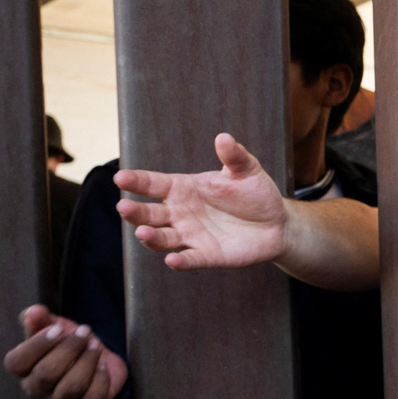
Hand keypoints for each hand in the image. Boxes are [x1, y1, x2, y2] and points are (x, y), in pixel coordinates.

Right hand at [3, 305, 128, 398]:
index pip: (17, 362)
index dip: (37, 345)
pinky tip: (103, 364)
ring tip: (96, 344)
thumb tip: (34, 311)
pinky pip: (93, 396)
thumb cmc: (68, 345)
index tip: (58, 328)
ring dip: (87, 361)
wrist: (99, 359)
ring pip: (72, 386)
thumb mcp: (54, 328)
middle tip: (85, 331)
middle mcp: (38, 388)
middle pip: (47, 373)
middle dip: (69, 348)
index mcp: (24, 369)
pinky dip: (101, 377)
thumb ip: (41, 319)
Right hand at [114, 133, 287, 269]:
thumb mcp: (246, 171)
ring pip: (162, 238)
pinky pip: (190, 259)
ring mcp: (191, 235)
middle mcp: (180, 213)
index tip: (120, 178)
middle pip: (149, 214)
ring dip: (151, 237)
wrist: (276, 222)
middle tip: (124, 206)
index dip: (136, 181)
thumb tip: (224, 137)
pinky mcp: (207, 255)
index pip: (153, 184)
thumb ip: (234, 156)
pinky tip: (173, 260)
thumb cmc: (254, 193)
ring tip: (142, 232)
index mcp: (183, 188)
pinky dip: (181, 261)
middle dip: (135, 212)